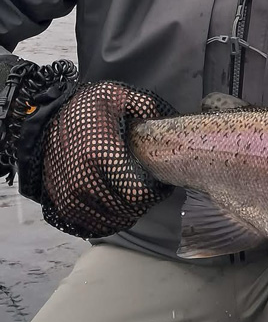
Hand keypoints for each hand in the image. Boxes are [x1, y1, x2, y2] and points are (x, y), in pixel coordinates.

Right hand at [40, 81, 175, 237]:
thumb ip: (147, 108)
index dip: (154, 192)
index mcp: (99, 156)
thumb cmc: (87, 107)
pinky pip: (89, 224)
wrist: (46, 117)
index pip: (136, 192)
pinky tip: (116, 209)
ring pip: (109, 220)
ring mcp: (69, 195)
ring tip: (135, 199)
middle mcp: (83, 181)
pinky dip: (107, 221)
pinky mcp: (60, 203)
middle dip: (144, 202)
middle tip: (150, 190)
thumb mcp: (119, 96)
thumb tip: (167, 125)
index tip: (160, 182)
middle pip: (125, 209)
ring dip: (127, 213)